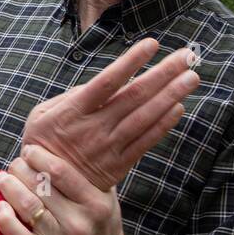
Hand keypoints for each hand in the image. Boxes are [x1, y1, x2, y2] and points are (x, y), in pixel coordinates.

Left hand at [0, 144, 140, 234]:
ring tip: (2, 179)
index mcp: (95, 203)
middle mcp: (79, 223)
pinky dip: (4, 219)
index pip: (59, 172)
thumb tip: (60, 138)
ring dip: (8, 187)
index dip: (38, 156)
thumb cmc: (100, 222)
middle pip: (39, 187)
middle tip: (14, 164)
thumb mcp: (104, 195)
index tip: (29, 150)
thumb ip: (88, 171)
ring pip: (26, 206)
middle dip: (20, 169)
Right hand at [22, 39, 197, 190]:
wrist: (43, 190)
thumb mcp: (41, 115)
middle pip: (134, 97)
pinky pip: (145, 143)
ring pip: (145, 118)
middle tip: (187, 57)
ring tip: (191, 78)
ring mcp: (108, 148)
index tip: (152, 44)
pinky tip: (179, 108)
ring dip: (171, 96)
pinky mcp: (118, 166)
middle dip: (163, 74)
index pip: (107, 82)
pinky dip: (163, 125)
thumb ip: (70, 96)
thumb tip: (103, 82)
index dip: (131, 62)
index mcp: (72, 111)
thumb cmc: (42, 143)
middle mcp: (93, 128)